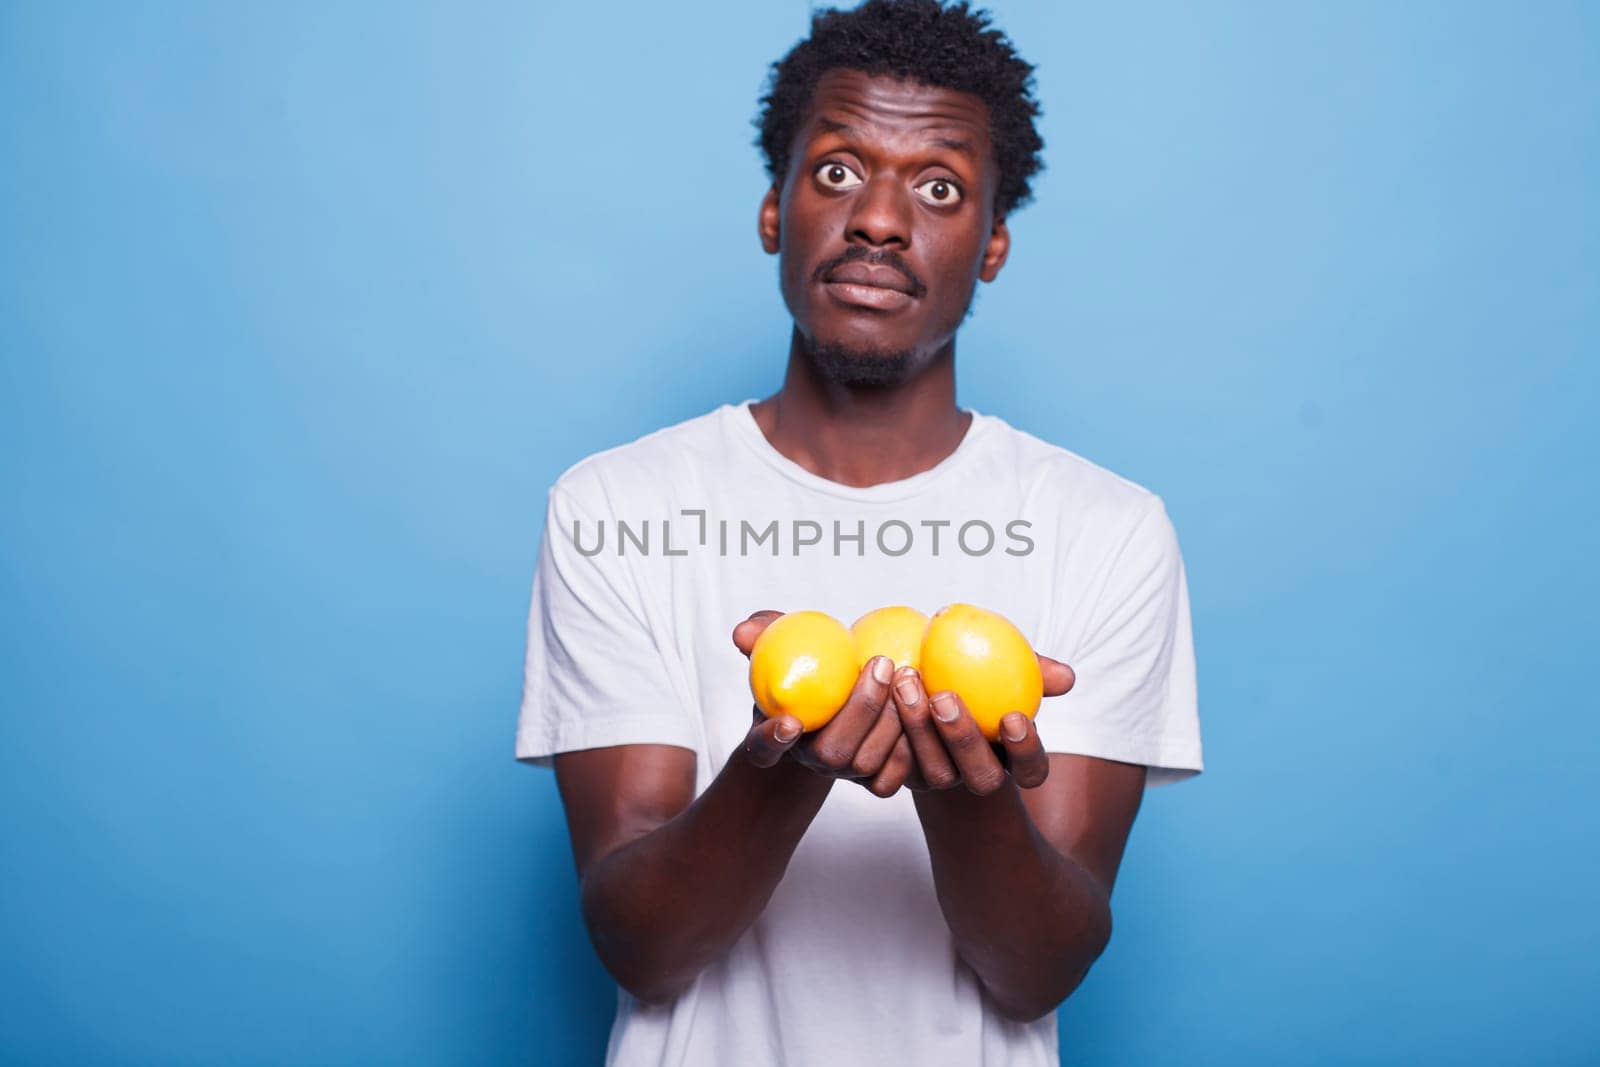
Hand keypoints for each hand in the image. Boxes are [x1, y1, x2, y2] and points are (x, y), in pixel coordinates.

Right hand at [731, 610, 915, 796]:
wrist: (841, 696)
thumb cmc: (807, 667)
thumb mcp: (779, 647)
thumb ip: (762, 635)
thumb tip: (743, 632)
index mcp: (774, 735)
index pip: (762, 748)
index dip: (773, 740)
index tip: (791, 721)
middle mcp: (808, 760)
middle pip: (831, 754)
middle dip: (861, 710)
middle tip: (881, 664)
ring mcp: (843, 773)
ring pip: (868, 763)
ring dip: (894, 720)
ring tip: (908, 675)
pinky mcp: (875, 780)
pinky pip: (895, 773)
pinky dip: (913, 742)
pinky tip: (924, 702)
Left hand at [889, 655, 1075, 795]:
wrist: (917, 676)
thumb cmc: (972, 671)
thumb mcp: (1002, 666)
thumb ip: (1033, 670)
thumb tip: (1067, 677)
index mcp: (1010, 756)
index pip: (1032, 770)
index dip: (1027, 752)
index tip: (1014, 718)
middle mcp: (975, 773)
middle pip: (981, 777)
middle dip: (963, 739)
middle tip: (944, 697)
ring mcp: (937, 778)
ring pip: (934, 773)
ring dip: (919, 729)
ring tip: (906, 682)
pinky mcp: (899, 774)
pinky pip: (894, 768)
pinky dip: (889, 734)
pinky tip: (881, 697)